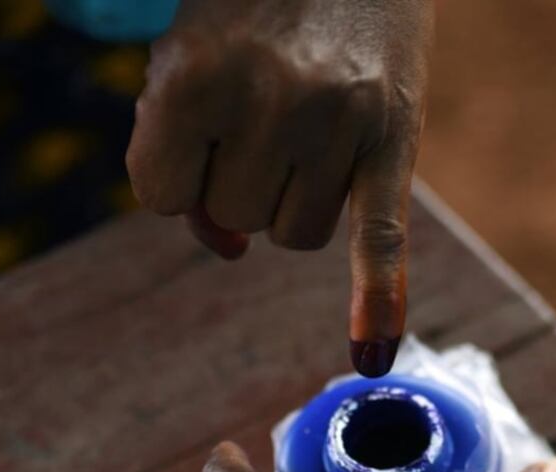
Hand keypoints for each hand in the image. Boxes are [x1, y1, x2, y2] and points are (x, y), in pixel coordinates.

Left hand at [126, 0, 433, 376]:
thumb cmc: (248, 2)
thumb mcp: (187, 52)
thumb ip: (176, 147)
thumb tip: (221, 249)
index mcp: (195, 74)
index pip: (161, 193)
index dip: (175, 169)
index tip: (198, 131)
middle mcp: (269, 100)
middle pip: (232, 219)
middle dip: (233, 176)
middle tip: (261, 112)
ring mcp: (338, 121)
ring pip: (294, 234)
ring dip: (289, 198)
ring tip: (306, 126)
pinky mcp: (394, 136)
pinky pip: (381, 237)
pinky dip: (377, 298)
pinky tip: (373, 353)